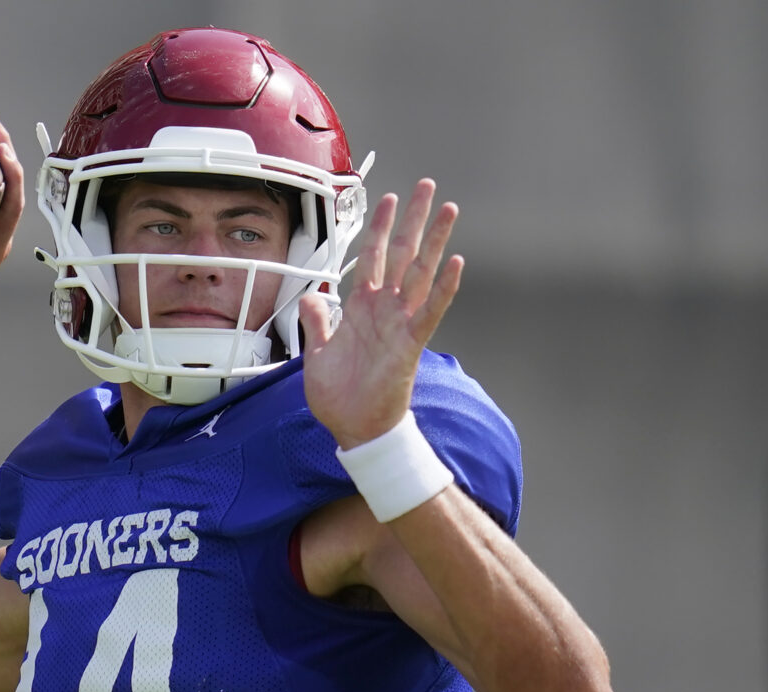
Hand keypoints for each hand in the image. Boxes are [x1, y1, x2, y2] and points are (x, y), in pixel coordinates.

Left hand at [300, 179, 462, 448]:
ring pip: (420, 273)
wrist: (354, 430)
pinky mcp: (411, 345)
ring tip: (449, 209)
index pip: (371, 257)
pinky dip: (443, 288)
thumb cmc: (340, 396)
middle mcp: (385, 310)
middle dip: (412, 219)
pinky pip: (430, 311)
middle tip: (426, 186)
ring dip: (435, 241)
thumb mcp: (317, 352)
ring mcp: (400, 324)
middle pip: (402, 254)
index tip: (387, 198)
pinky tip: (456, 262)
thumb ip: (317, 320)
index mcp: (362, 309)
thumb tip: (310, 296)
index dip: (378, 227)